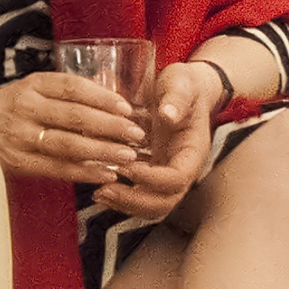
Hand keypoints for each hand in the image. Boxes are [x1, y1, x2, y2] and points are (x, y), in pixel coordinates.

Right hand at [0, 72, 145, 185]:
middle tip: (137, 133)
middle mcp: (25, 108)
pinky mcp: (18, 162)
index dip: (101, 96)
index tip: (126, 106)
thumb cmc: (4, 108)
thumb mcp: (30, 89)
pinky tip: (105, 174)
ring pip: (67, 144)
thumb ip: (67, 90)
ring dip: (102, 151)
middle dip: (110, 126)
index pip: (71, 87)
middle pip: (74, 116)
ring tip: (127, 156)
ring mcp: (20, 136)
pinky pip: (56, 168)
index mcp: (31, 85)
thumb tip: (111, 86)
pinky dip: (83, 172)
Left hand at [93, 60, 226, 221]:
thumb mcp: (181, 83)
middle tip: (105, 190)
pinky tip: (97, 183)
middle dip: (134, 200)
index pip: (177, 178)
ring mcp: (165, 172)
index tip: (126, 167)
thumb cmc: (183, 85)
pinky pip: (138, 193)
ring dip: (124, 203)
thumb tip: (168, 114)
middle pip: (164, 202)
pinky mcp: (150, 171)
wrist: (182, 88)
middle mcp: (180, 167)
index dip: (151, 179)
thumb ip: (176, 98)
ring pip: (150, 204)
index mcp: (192, 150)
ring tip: (98, 193)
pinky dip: (119, 194)